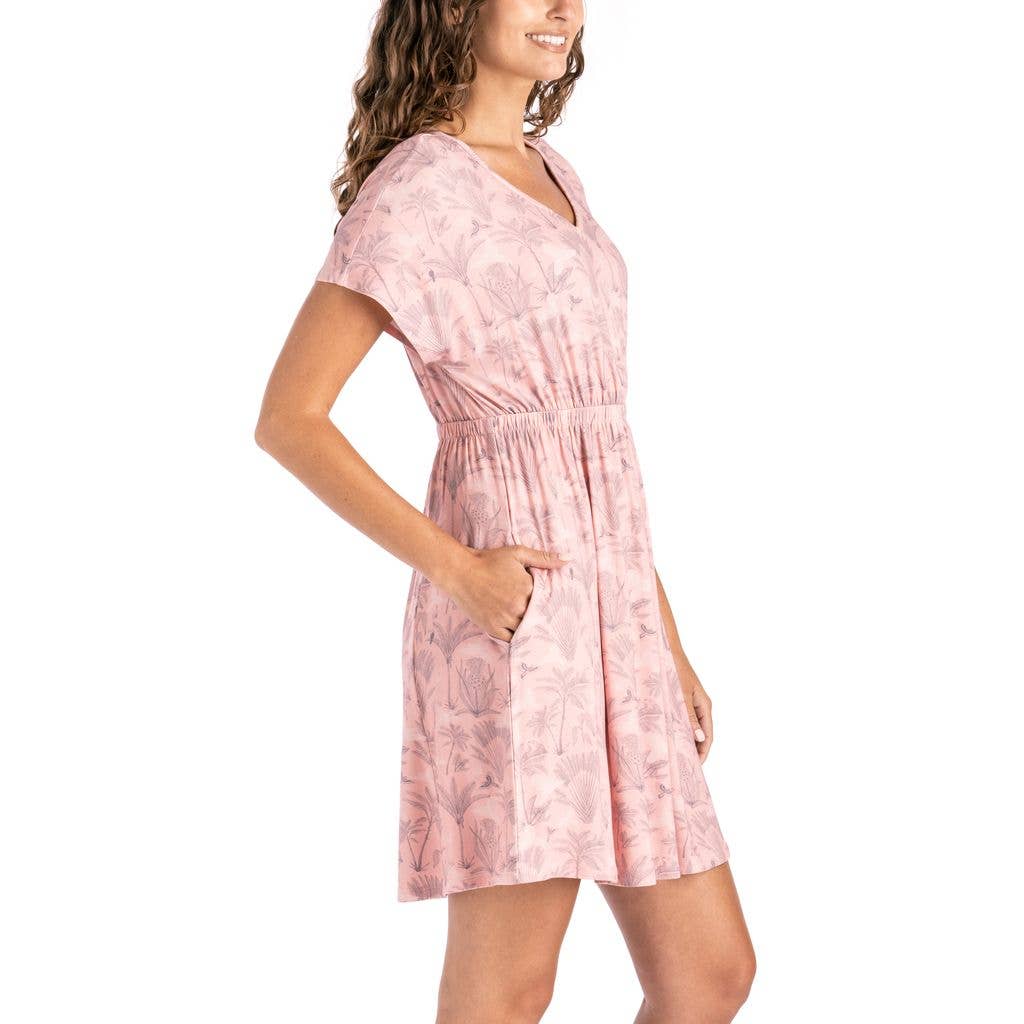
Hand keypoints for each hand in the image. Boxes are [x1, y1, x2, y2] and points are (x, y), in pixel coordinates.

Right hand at [448, 545, 570, 642]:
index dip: (549, 603)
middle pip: (537, 617)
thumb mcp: (518, 554)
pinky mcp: (492, 628)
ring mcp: (504, 619)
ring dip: (530, 629)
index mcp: (527, 588)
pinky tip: (520, 633)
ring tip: (536, 628)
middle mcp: (517, 606)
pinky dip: (516, 637)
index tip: (554, 606)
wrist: (460, 571)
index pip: (547, 601)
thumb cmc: (489, 560)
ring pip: (526, 630)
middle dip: (541, 617)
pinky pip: (511, 639)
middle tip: (549, 621)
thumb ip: (544, 558)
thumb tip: (569, 559)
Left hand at [678, 665, 713, 763]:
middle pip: (701, 734)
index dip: (703, 752)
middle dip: (695, 750)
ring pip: (692, 727)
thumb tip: (699, 739)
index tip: (695, 767)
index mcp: (705, 705)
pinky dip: (680, 729)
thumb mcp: (681, 695)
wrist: (666, 650)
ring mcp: (692, 703)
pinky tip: (670, 737)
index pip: (708, 735)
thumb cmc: (674, 670)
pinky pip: (684, 719)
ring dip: (686, 740)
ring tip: (676, 756)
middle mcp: (701, 706)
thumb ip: (689, 717)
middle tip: (684, 766)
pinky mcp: (682, 700)